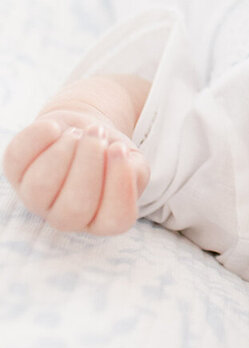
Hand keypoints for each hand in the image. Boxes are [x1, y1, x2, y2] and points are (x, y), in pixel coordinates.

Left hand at [3, 110, 149, 234]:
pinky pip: (17, 158)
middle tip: (97, 133)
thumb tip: (122, 162)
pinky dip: (37, 136)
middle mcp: (64, 216)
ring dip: (64, 151)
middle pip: (73, 210)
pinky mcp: (14, 172)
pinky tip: (55, 127)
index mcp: (100, 219)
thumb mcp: (131, 161)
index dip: (119, 184)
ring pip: (40, 187)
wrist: (83, 131)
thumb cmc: (109, 152)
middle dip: (88, 165)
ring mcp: (35, 198)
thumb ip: (135, 171)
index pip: (114, 220)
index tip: (120, 149)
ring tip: (78, 132)